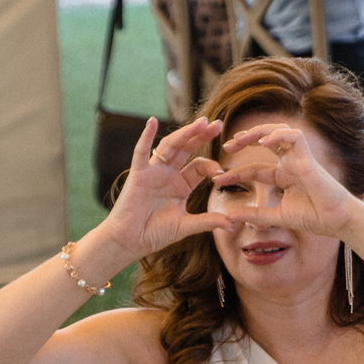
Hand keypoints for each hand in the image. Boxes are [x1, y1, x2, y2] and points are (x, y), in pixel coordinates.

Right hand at [100, 117, 232, 261]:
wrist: (130, 241)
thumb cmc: (154, 234)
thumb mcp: (185, 226)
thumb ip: (208, 222)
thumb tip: (232, 223)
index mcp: (181, 185)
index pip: (199, 167)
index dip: (211, 166)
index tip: (221, 172)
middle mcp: (168, 174)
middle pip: (187, 149)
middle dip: (202, 136)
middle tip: (217, 124)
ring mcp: (153, 172)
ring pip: (170, 146)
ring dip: (185, 133)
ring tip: (201, 122)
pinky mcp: (138, 174)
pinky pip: (141, 152)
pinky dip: (145, 136)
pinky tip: (152, 121)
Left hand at [215, 121, 363, 237]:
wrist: (337, 221)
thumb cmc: (314, 218)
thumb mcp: (276, 217)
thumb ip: (255, 215)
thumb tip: (230, 217)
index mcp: (283, 175)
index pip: (254, 169)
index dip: (234, 173)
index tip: (216, 180)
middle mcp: (290, 163)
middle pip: (264, 141)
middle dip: (244, 140)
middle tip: (226, 147)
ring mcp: (299, 157)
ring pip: (277, 131)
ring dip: (257, 132)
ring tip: (240, 139)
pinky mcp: (308, 156)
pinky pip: (293, 135)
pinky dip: (278, 135)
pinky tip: (263, 144)